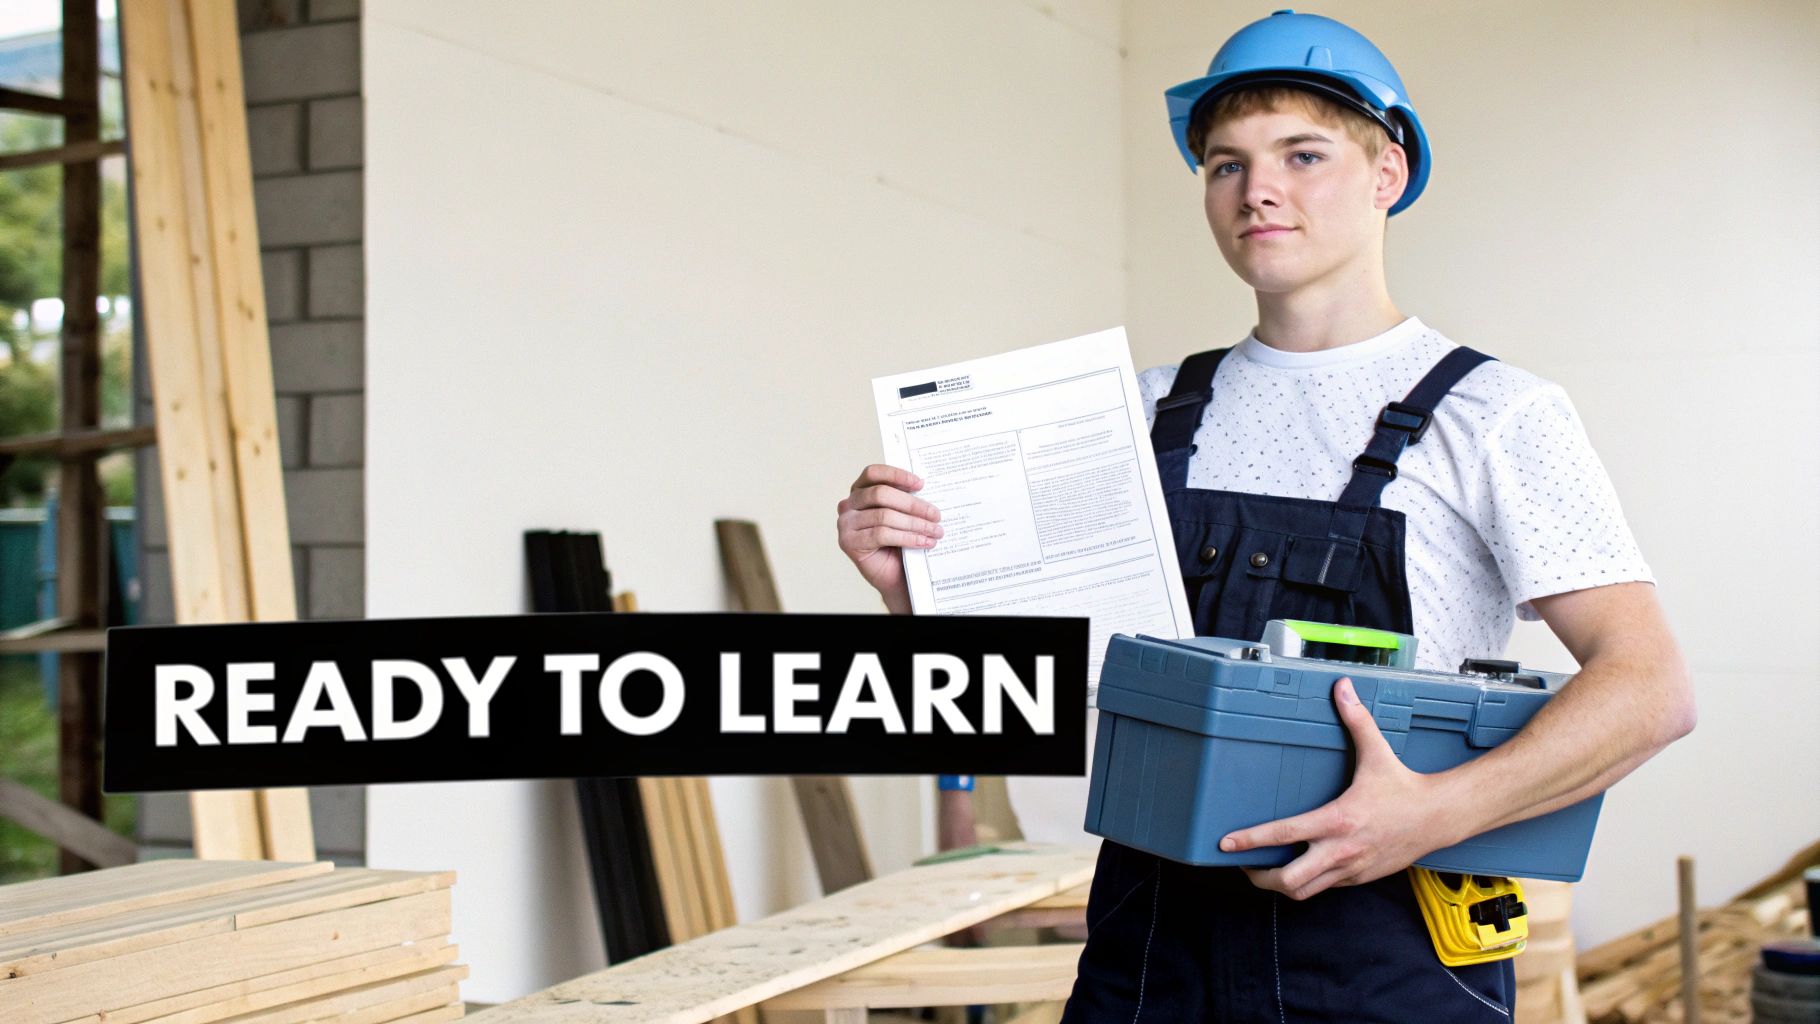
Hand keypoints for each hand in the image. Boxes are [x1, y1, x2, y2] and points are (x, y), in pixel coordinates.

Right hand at [836, 464, 942, 613]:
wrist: (894, 576)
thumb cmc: (899, 543)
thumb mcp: (903, 516)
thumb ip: (905, 499)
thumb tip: (924, 486)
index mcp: (860, 491)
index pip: (874, 473)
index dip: (897, 475)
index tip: (921, 484)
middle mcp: (848, 505)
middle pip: (880, 494)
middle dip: (912, 504)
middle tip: (935, 514)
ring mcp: (846, 524)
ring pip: (883, 516)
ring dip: (914, 523)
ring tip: (935, 531)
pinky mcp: (849, 542)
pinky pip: (882, 534)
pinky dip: (907, 537)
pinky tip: (923, 542)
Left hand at [1222, 677, 1458, 900]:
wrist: (1438, 818)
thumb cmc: (1405, 788)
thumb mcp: (1377, 753)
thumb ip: (1356, 720)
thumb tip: (1343, 689)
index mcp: (1337, 820)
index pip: (1285, 835)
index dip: (1251, 841)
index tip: (1227, 843)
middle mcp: (1340, 850)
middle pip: (1289, 880)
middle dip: (1261, 877)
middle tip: (1243, 864)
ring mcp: (1349, 869)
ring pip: (1305, 892)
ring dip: (1281, 886)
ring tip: (1264, 872)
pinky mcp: (1358, 878)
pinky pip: (1324, 888)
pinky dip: (1306, 883)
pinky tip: (1297, 868)